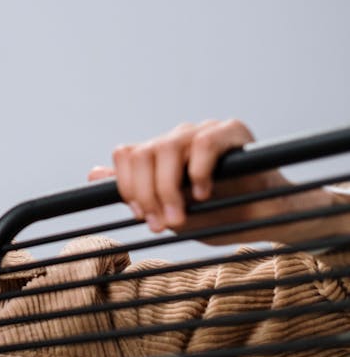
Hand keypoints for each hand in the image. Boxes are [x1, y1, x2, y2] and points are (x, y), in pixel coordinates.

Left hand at [88, 119, 288, 237]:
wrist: (263, 219)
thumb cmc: (218, 215)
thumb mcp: (169, 211)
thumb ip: (134, 192)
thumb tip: (92, 174)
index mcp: (161, 154)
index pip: (127, 154)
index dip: (127, 186)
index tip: (141, 216)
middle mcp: (179, 137)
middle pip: (143, 152)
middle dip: (146, 193)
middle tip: (161, 225)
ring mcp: (205, 131)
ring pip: (168, 147)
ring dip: (168, 188)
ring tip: (180, 218)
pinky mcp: (233, 131)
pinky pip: (206, 142)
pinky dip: (199, 171)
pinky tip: (204, 194)